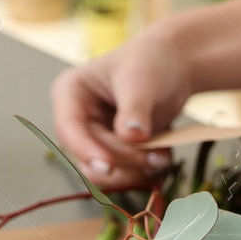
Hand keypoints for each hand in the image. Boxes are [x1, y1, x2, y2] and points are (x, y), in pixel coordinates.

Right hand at [51, 36, 190, 188]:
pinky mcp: (114, 154)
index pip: (68, 129)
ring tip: (163, 155)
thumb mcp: (142, 81)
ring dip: (136, 171)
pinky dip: (145, 172)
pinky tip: (163, 155)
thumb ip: (134, 110)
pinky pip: (124, 176)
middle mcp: (77, 120)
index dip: (86, 150)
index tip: (107, 165)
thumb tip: (130, 136)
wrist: (172, 69)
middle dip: (125, 160)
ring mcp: (95, 139)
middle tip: (158, 155)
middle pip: (90, 156)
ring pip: (106, 174)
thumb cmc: (150, 64)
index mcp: (71, 92)